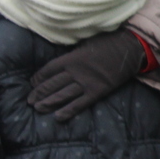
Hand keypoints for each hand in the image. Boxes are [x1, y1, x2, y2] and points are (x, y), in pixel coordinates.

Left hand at [28, 29, 146, 120]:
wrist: (130, 49)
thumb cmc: (108, 42)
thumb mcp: (86, 42)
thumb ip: (73, 52)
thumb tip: (62, 58)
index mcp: (72, 57)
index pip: (49, 69)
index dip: (39, 77)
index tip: (32, 83)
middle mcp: (76, 71)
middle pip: (53, 84)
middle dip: (39, 93)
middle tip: (29, 100)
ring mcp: (87, 82)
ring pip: (62, 95)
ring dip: (48, 102)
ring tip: (38, 108)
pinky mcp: (97, 91)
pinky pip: (80, 103)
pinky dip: (68, 111)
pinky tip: (58, 116)